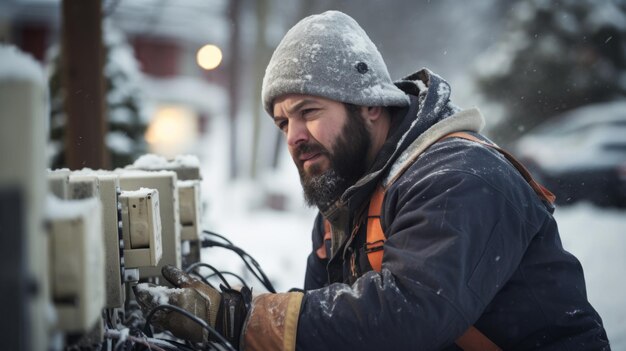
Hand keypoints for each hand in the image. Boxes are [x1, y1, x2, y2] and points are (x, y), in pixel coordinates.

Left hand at [133, 265, 249, 347]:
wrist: (223, 319)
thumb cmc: (210, 301)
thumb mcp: (194, 283)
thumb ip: (177, 275)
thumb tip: (165, 269)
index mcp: (174, 300)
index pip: (151, 295)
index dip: (143, 290)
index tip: (138, 287)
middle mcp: (171, 315)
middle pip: (150, 308)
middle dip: (144, 301)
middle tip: (140, 294)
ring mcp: (173, 326)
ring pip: (155, 317)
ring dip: (150, 309)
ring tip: (148, 303)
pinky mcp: (178, 332)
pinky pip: (163, 324)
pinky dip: (159, 317)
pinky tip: (161, 312)